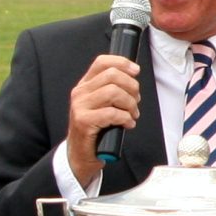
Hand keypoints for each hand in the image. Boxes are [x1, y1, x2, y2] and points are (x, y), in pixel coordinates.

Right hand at [64, 53, 143, 188]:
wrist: (81, 153)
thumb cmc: (97, 128)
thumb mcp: (103, 104)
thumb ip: (113, 89)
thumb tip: (134, 76)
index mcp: (85, 85)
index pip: (102, 62)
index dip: (122, 62)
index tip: (136, 71)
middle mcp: (80, 92)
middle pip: (112, 75)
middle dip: (132, 87)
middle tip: (136, 101)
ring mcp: (80, 106)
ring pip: (113, 92)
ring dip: (130, 104)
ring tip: (132, 114)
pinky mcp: (83, 121)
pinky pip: (112, 113)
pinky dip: (126, 118)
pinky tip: (127, 124)